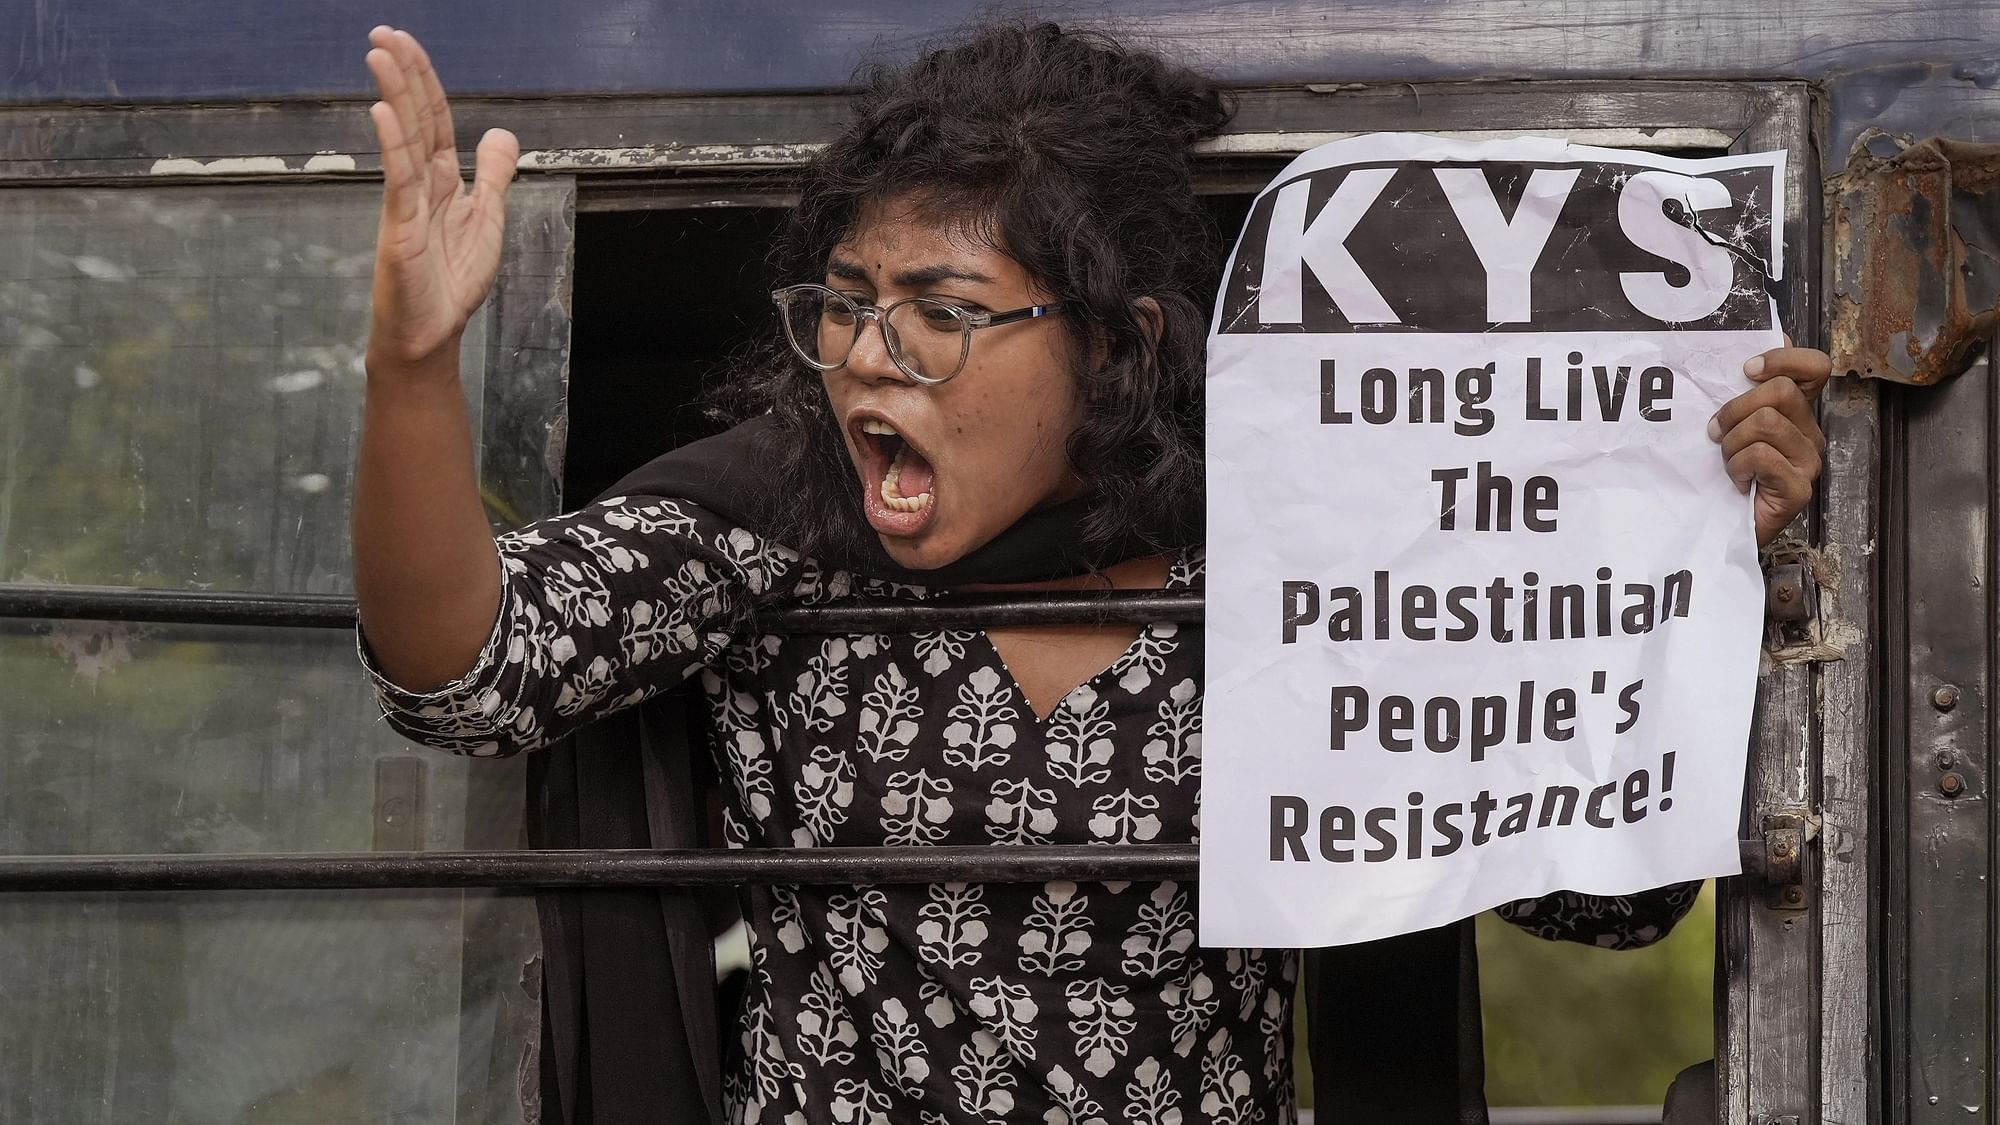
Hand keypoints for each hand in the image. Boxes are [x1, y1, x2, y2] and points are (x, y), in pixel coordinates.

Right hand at [363, 26, 518, 372]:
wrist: (431, 334)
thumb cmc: (450, 282)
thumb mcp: (486, 220)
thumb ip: (492, 176)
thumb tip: (500, 133)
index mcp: (441, 180)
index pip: (433, 119)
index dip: (425, 80)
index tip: (406, 43)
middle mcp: (419, 185)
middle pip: (414, 120)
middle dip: (403, 75)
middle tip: (384, 33)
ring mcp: (406, 206)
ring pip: (402, 142)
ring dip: (393, 97)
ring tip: (380, 55)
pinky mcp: (399, 231)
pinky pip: (398, 183)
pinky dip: (392, 147)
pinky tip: (383, 114)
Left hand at [1708, 342, 1830, 546]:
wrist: (1722, 525)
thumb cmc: (1723, 471)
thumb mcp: (1729, 424)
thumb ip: (1740, 391)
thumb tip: (1743, 349)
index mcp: (1797, 412)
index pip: (1816, 367)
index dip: (1783, 359)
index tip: (1746, 371)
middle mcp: (1810, 433)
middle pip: (1781, 392)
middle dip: (1736, 409)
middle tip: (1717, 432)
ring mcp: (1809, 461)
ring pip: (1766, 423)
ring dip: (1732, 442)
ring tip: (1728, 461)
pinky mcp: (1799, 488)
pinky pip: (1762, 457)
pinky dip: (1737, 467)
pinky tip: (1737, 481)